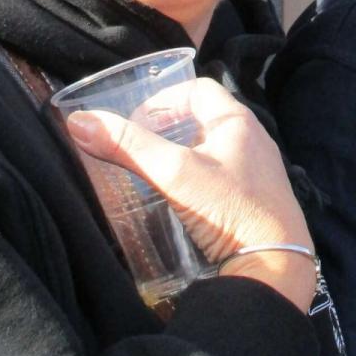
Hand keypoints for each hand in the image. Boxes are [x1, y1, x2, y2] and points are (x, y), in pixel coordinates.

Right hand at [66, 78, 315, 310]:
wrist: (276, 266)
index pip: (197, 89)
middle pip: (203, 119)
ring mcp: (257, 171)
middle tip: (139, 147)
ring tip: (153, 172)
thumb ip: (128, 147)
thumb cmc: (230, 209)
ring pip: (211, 149)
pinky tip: (180, 200)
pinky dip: (196, 178)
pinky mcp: (257, 199)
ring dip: (181, 154)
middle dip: (167, 128)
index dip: (163, 99)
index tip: (136, 123)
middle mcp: (252, 139)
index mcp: (238, 121)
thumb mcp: (175, 173)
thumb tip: (79, 122)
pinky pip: (222, 175)